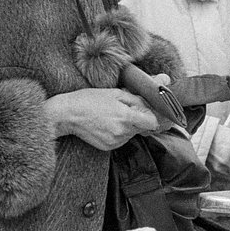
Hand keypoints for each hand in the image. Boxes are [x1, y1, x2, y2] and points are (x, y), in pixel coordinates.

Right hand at [44, 88, 162, 150]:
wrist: (66, 115)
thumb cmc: (89, 100)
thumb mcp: (116, 93)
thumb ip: (139, 96)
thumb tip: (163, 83)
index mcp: (126, 118)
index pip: (153, 122)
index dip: (152, 115)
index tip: (146, 110)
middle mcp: (123, 133)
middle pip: (143, 128)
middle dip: (139, 118)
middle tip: (124, 108)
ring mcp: (115, 142)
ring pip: (132, 133)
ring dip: (128, 125)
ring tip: (112, 115)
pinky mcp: (108, 147)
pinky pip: (122, 139)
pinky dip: (119, 132)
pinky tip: (107, 123)